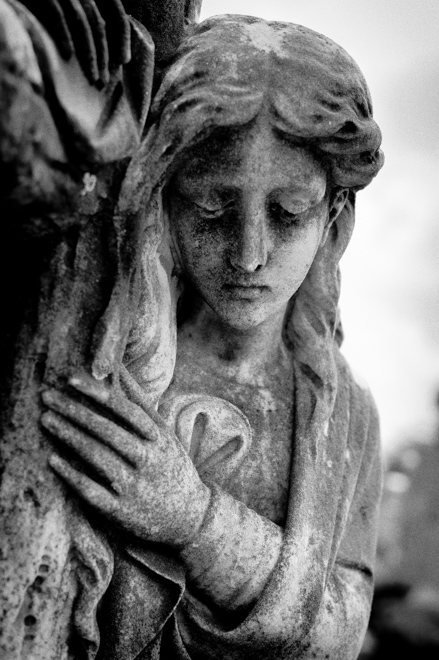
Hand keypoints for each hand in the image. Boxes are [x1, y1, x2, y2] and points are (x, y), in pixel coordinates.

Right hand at [19, 0, 130, 84]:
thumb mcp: (74, 7)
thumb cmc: (48, 1)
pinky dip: (64, 34)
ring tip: (92, 79)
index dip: (122, 37)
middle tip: (105, 81)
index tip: (124, 62)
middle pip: (98, 23)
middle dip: (104, 55)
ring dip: (89, 53)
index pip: (116, 11)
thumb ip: (90, 20)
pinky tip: (68, 56)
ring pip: (81, 21)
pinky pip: (57, 13)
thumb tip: (112, 52)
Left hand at [40, 374, 210, 548]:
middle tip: (47, 397)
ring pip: (98, 457)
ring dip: (69, 437)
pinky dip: (72, 475)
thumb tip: (120, 368)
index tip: (71, 379)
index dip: (98, 393)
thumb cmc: (172, 466)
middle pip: (107, 430)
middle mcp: (149, 459)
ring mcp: (136, 486)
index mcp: (159, 437)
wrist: (191, 517)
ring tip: (46, 420)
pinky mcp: (123, 510)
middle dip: (75, 411)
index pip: (126, 409)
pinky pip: (92, 491)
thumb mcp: (165, 433)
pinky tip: (53, 460)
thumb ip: (142, 404)